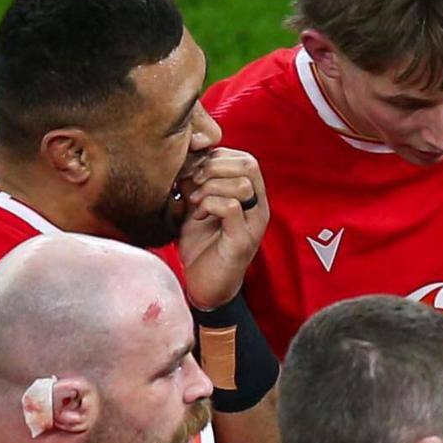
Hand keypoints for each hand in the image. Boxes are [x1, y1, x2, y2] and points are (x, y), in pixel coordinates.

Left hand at [177, 147, 269, 305]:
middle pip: (248, 164)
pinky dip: (208, 206)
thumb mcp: (194, 205)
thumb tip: (184, 158)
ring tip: (195, 203)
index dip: (215, 157)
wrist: (203, 286)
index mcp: (249, 196)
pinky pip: (230, 207)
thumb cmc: (200, 246)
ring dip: (210, 188)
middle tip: (193, 184)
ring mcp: (254, 224)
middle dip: (213, 168)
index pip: (242, 158)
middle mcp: (258, 207)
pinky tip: (197, 217)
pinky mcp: (243, 240)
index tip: (192, 173)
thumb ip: (194, 182)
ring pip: (242, 184)